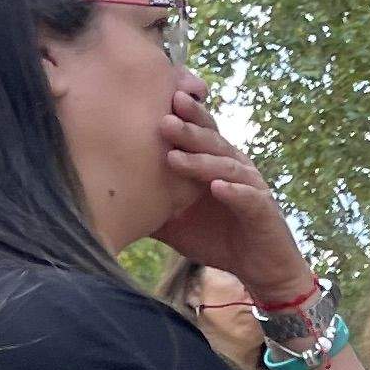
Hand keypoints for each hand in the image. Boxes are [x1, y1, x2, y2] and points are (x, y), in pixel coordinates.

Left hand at [147, 84, 313, 300]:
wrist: (259, 267)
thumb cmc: (216, 237)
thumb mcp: (174, 220)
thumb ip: (149, 203)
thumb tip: (105, 199)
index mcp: (212, 162)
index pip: (197, 131)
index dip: (182, 115)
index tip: (155, 102)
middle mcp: (233, 166)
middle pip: (211, 140)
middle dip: (188, 128)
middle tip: (163, 119)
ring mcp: (251, 186)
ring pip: (226, 166)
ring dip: (201, 160)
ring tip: (175, 157)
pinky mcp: (264, 210)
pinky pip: (248, 197)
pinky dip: (233, 192)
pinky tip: (216, 188)